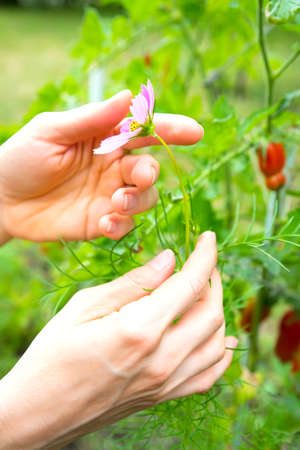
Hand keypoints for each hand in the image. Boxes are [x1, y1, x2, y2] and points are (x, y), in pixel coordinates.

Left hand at [0, 90, 202, 242]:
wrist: (1, 199)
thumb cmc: (22, 157)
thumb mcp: (52, 131)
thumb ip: (92, 119)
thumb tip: (128, 96)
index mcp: (104, 138)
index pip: (144, 131)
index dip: (171, 130)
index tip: (195, 132)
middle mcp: (112, 166)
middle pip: (149, 168)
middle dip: (149, 173)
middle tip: (137, 176)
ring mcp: (109, 195)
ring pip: (145, 198)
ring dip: (138, 201)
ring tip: (116, 203)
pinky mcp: (101, 222)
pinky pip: (126, 225)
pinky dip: (122, 225)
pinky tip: (105, 223)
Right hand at [0, 232, 236, 448]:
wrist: (40, 412)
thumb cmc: (52, 354)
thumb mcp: (85, 306)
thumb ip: (133, 283)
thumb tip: (170, 259)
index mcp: (139, 329)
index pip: (190, 284)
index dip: (205, 256)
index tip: (208, 237)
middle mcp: (161, 359)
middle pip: (211, 312)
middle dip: (214, 280)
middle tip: (203, 263)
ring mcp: (166, 383)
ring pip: (217, 343)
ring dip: (218, 311)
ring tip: (205, 292)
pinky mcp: (164, 397)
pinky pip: (210, 374)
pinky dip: (220, 350)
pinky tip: (216, 335)